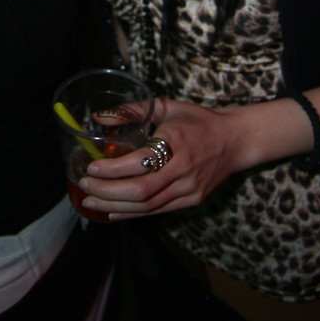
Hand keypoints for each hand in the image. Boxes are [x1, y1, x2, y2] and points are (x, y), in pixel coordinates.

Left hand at [78, 97, 245, 218]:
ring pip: (146, 206)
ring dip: (114, 205)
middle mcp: (183, 169)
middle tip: (84, 185)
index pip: (138, 163)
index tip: (91, 166)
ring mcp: (189, 189)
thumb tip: (99, 117)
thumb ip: (132, 110)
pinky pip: (157, 211)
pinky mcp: (192, 201)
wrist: (236, 140)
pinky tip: (113, 210)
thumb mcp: (166, 107)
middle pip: (139, 191)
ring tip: (90, 200)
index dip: (111, 169)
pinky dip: (132, 213)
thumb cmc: (198, 120)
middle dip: (107, 191)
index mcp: (175, 142)